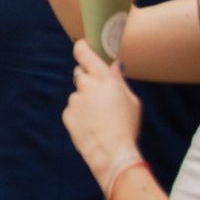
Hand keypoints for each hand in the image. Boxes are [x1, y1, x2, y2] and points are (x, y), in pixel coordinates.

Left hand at [62, 39, 142, 189]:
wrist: (112, 153)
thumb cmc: (126, 127)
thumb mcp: (132, 101)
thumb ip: (119, 81)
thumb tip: (113, 66)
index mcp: (104, 79)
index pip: (83, 53)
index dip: (81, 48)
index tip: (83, 47)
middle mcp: (86, 86)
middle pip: (80, 74)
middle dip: (88, 80)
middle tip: (100, 94)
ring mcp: (74, 100)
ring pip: (78, 94)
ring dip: (86, 101)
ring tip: (100, 118)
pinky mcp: (67, 115)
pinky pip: (73, 109)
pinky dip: (80, 114)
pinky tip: (92, 126)